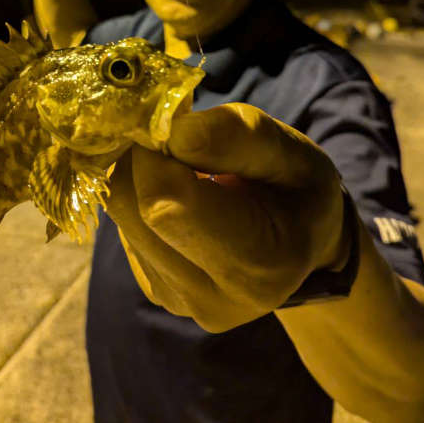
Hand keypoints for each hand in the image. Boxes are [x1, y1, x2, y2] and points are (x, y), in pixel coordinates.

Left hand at [106, 103, 347, 331]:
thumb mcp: (292, 152)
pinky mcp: (156, 291)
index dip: (158, 148)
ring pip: (119, 212)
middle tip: (181, 136)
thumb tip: (172, 130)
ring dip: (141, 174)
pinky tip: (182, 194)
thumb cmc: (301, 192)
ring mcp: (177, 301)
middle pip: (130, 204)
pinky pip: (124, 226)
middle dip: (146, 155)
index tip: (179, 121)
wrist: (304, 249)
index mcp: (257, 264)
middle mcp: (210, 298)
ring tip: (189, 169)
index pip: (166, 200)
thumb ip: (238, 136)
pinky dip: (142, 197)